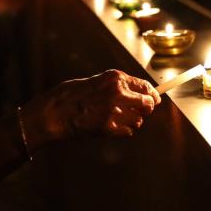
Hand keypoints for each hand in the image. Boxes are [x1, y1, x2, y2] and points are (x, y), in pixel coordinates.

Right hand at [25, 70, 160, 145]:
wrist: (55, 112)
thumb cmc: (72, 95)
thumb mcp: (96, 81)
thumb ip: (116, 86)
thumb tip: (137, 92)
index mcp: (115, 78)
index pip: (145, 86)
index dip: (152, 95)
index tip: (155, 99)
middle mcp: (118, 92)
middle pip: (147, 104)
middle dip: (145, 109)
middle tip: (140, 112)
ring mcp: (114, 111)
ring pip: (138, 120)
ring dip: (133, 121)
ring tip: (120, 119)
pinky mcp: (109, 127)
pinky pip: (128, 131)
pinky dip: (124, 130)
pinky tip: (113, 126)